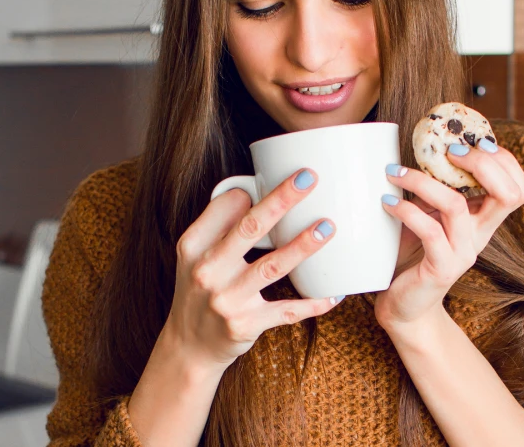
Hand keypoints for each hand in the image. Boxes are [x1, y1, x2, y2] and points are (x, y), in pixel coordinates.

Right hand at [165, 169, 342, 368]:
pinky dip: (313, 302)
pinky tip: (334, 292)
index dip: (250, 192)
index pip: (223, 208)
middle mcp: (208, 271)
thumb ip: (218, 227)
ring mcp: (227, 299)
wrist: (189, 347)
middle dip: (281, 200)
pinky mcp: (247, 324)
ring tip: (327, 227)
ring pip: (272, 266)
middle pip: (250, 228)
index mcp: (193, 246)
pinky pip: (287, 310)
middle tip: (308, 178)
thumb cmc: (200, 291)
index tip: (277, 177)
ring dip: (303, 245)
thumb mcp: (194, 256)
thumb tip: (253, 192)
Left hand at [374, 139, 523, 330]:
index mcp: (484, 220)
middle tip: (447, 151)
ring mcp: (464, 253)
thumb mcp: (430, 214)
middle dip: (482, 163)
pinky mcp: (441, 269)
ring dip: (423, 181)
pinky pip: (429, 231)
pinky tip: (387, 202)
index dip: (502, 160)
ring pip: (457, 205)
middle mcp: (481, 235)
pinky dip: (406, 210)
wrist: (405, 307)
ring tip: (395, 173)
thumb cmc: (414, 255)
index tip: (467, 144)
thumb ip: (436, 189)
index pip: (519, 186)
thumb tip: (421, 147)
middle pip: (509, 193)